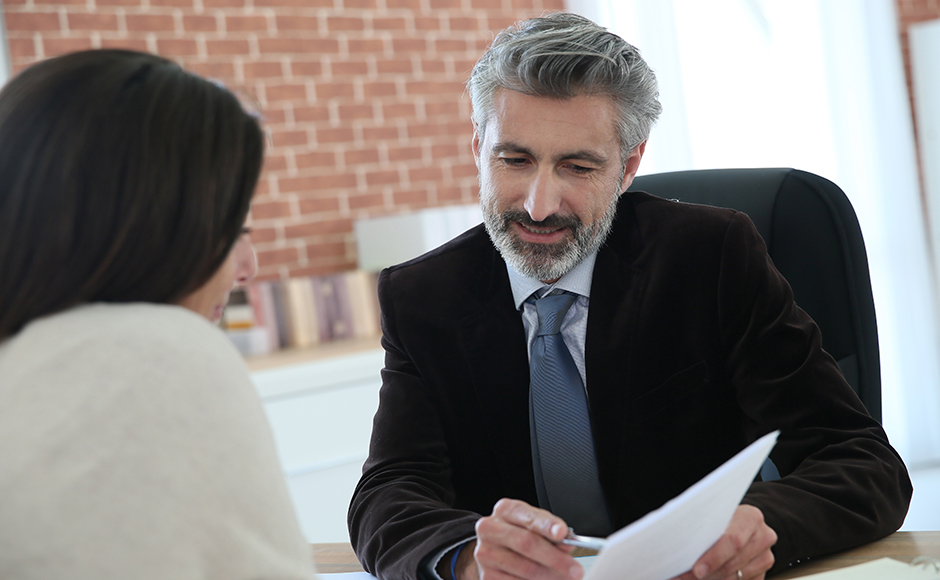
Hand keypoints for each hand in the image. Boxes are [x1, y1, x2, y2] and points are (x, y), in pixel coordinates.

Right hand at [460, 498, 581, 579]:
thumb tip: (567, 543)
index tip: (563, 533)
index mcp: (505, 510)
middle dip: (555, 558)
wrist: (492, 549)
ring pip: (525, 568)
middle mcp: (491, 529)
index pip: (528, 517)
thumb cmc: (517, 533)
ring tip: (565, 577)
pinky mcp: (486, 576)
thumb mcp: (532, 525)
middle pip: (526, 543)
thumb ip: (549, 532)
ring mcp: (485, 553)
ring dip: (550, 575)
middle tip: (575, 569)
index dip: (547, 525)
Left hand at [670, 505, 776, 579]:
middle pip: (733, 563)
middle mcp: (764, 537)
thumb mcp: (713, 517)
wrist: (740, 525)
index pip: (733, 540)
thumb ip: (703, 529)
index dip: (714, 557)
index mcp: (751, 517)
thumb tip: (679, 547)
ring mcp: (766, 557)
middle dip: (707, 573)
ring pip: (736, 577)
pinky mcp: (762, 574)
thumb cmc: (719, 519)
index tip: (696, 570)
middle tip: (684, 579)